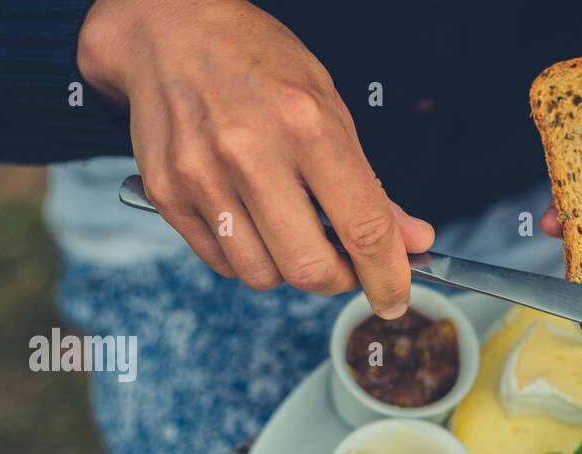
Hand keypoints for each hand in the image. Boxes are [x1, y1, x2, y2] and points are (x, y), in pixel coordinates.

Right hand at [78, 0, 432, 314]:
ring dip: (287, 269)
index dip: (388, 277)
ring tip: (289, 230)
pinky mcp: (167, 193)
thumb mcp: (328, 106)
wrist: (168, 29)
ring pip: (262, 276)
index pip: (363, 228)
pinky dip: (246, 256)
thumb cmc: (257, 64)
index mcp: (306, 125)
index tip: (394, 297)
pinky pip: (221, 262)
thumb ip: (370, 185)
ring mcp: (202, 175)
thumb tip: (414, 241)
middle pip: (309, 268)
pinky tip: (250, 220)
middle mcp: (250, 152)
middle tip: (343, 262)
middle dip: (337, 279)